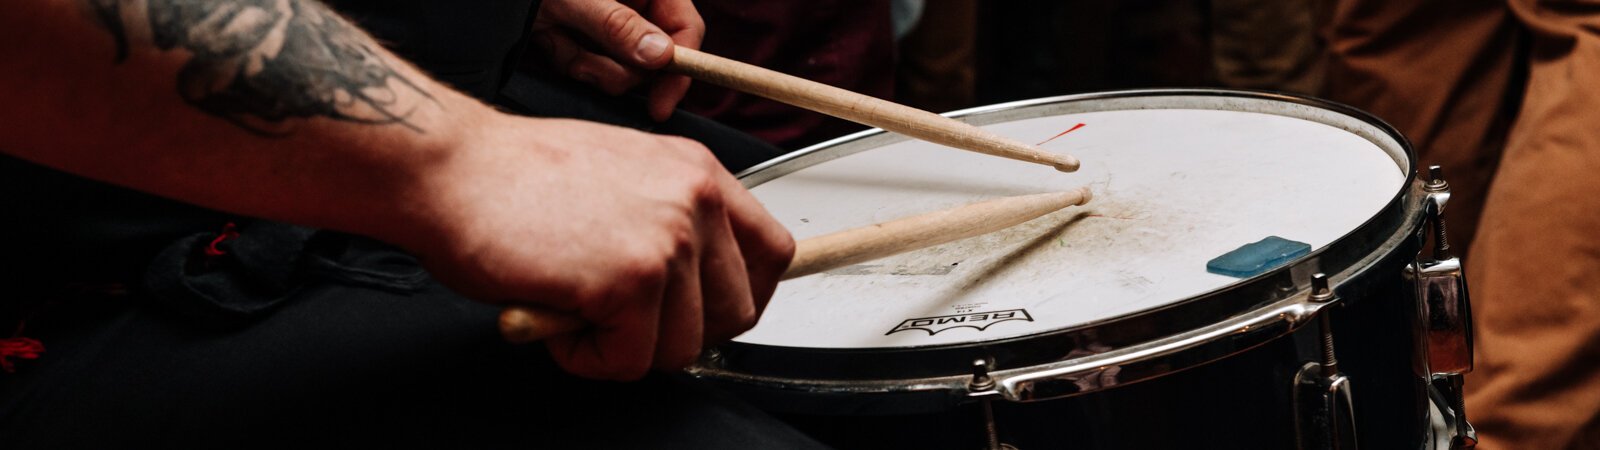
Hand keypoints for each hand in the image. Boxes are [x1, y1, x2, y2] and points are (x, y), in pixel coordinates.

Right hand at [409, 114, 792, 380]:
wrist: (449, 168)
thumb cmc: (514, 178)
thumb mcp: (624, 177)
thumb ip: (670, 222)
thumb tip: (694, 287)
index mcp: (697, 172)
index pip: (772, 253)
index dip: (740, 297)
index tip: (705, 313)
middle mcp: (695, 200)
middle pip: (737, 312)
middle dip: (679, 333)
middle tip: (620, 319)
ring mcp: (668, 240)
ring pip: (684, 347)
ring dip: (625, 348)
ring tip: (576, 310)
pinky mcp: (630, 281)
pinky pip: (629, 362)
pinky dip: (586, 359)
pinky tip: (556, 319)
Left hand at [531, 0, 703, 121]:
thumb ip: (617, 25)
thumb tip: (661, 56)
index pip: (685, 28)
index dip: (680, 68)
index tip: (660, 104)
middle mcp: (631, 4)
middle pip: (652, 57)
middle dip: (616, 67)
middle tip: (582, 62)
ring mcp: (606, 23)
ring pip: (619, 69)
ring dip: (584, 63)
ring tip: (555, 38)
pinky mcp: (581, 38)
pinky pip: (589, 66)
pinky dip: (566, 58)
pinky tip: (547, 38)